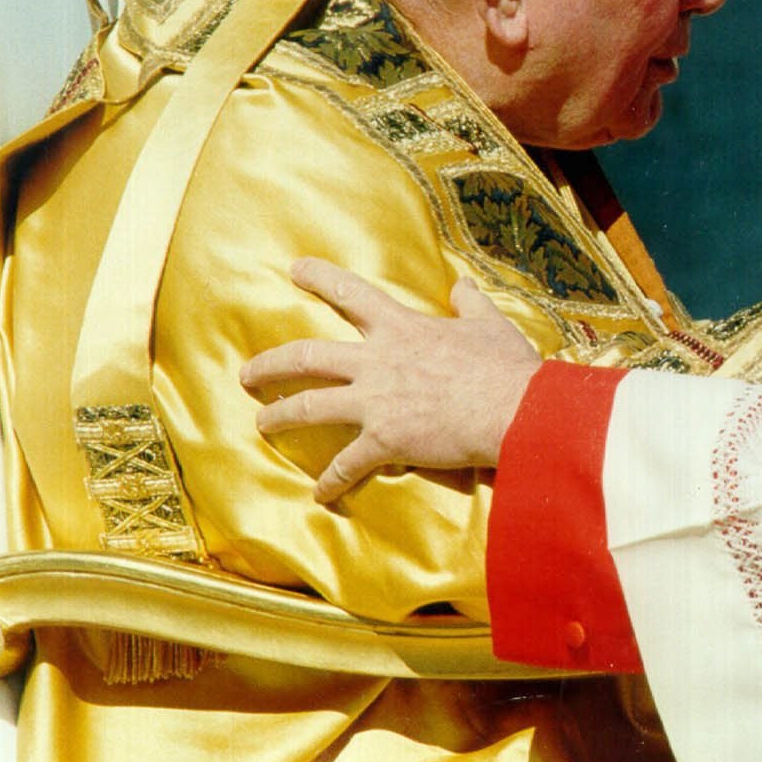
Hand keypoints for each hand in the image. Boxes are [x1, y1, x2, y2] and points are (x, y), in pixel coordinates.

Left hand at [241, 258, 540, 503]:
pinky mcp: (384, 440)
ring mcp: (375, 402)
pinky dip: (331, 480)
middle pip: (307, 357)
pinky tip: (319, 493)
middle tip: (247, 372)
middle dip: (270, 364)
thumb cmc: (505, 367)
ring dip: (279, 416)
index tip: (295, 269)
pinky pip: (346, 464)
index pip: (352, 294)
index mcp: (402, 328)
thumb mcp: (490, 325)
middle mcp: (377, 361)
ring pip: (309, 406)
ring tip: (261, 422)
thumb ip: (470, 304)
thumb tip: (463, 283)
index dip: (320, 278)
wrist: (514, 411)